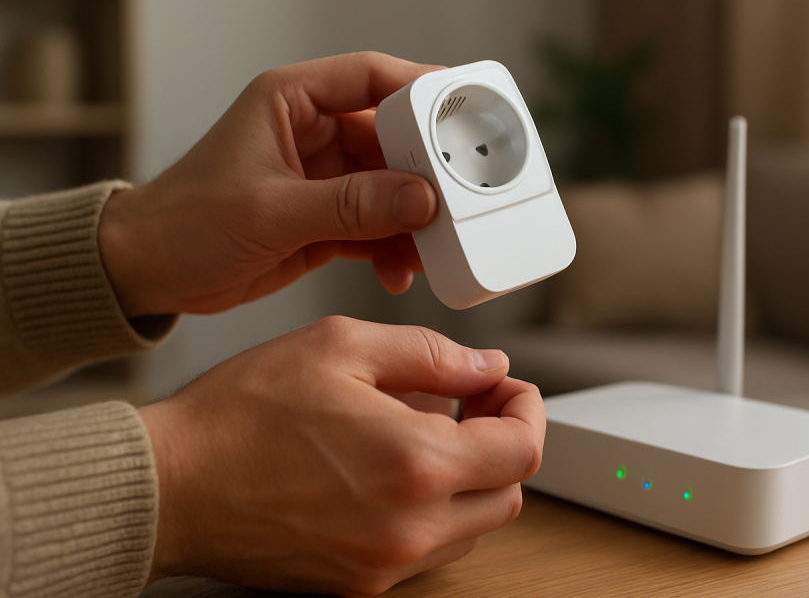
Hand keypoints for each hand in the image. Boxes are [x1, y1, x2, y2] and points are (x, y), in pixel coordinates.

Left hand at [99, 52, 441, 317]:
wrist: (151, 272)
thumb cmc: (185, 223)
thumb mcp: (271, 210)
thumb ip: (349, 205)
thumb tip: (419, 198)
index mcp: (291, 102)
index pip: (370, 77)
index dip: (421, 87)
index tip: (464, 107)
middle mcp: (313, 133)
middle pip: (393, 137)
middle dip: (427, 170)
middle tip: (458, 196)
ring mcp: (324, 178)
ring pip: (392, 186)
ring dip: (415, 216)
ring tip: (433, 245)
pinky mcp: (327, 218)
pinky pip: (378, 225)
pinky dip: (395, 247)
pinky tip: (401, 270)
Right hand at [137, 316, 544, 596]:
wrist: (170, 486)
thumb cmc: (241, 413)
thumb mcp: (341, 347)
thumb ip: (431, 354)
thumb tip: (488, 366)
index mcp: (416, 463)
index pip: (522, 448)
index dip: (526, 408)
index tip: (505, 386)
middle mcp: (410, 527)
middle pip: (509, 493)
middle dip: (504, 442)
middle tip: (472, 404)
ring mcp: (384, 564)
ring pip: (474, 526)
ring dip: (471, 478)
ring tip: (428, 432)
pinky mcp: (358, 584)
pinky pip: (429, 550)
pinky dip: (433, 509)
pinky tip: (394, 470)